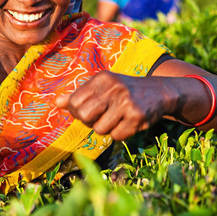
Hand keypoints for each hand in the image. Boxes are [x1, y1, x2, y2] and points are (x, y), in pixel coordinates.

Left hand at [54, 71, 171, 140]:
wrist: (159, 92)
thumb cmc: (125, 91)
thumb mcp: (103, 87)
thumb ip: (80, 95)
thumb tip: (57, 102)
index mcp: (102, 79)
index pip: (74, 102)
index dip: (77, 112)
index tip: (88, 111)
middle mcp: (114, 88)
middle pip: (84, 116)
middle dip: (90, 122)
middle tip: (101, 117)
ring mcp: (126, 102)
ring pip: (100, 129)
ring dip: (107, 128)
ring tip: (117, 118)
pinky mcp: (138, 117)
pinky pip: (116, 136)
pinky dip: (120, 133)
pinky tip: (128, 123)